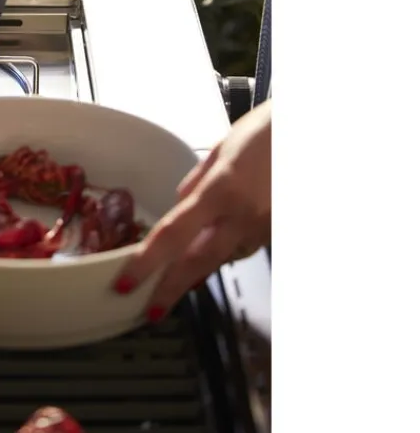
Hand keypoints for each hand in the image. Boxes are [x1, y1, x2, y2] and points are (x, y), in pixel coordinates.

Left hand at [113, 99, 271, 320]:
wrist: (314, 135)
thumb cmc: (268, 132)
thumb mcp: (222, 148)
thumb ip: (199, 179)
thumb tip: (181, 202)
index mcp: (222, 191)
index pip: (174, 234)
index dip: (148, 262)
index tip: (127, 281)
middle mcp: (243, 216)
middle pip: (198, 262)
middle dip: (171, 288)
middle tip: (150, 309)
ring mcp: (264, 229)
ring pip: (223, 258)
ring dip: (198, 267)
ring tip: (175, 274)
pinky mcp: (277, 233)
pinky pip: (244, 248)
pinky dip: (225, 249)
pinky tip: (215, 243)